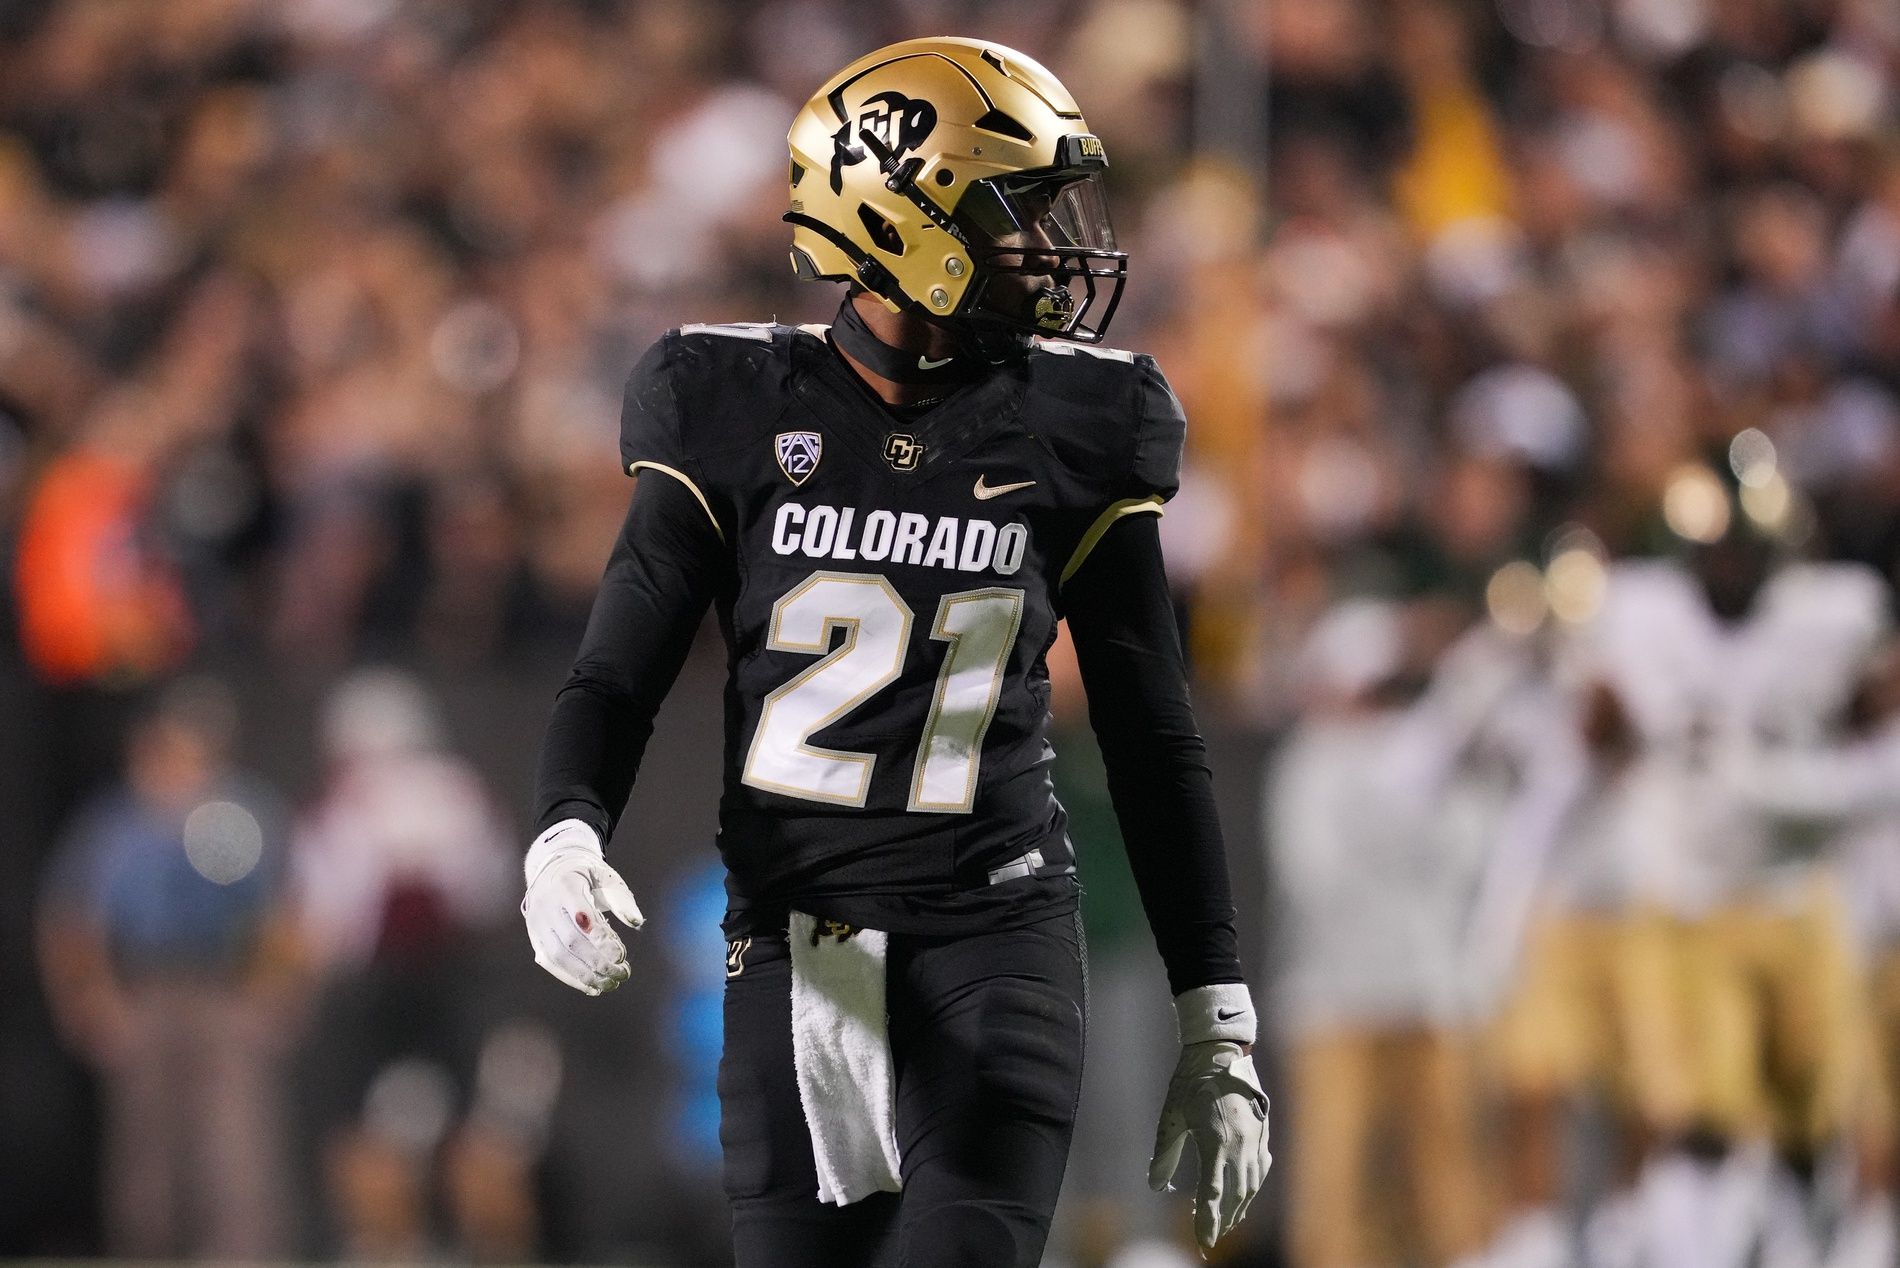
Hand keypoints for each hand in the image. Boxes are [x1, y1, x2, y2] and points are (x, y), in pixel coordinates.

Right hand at [521, 819, 643, 994]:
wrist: (553, 870)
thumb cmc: (587, 876)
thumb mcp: (606, 877)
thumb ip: (622, 898)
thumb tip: (636, 922)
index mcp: (565, 884)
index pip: (582, 916)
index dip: (602, 938)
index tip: (622, 954)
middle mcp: (545, 905)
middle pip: (571, 941)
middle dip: (599, 962)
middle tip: (624, 973)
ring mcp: (536, 923)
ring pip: (559, 956)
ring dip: (587, 975)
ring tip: (612, 983)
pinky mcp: (535, 938)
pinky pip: (551, 963)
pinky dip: (572, 978)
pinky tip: (594, 987)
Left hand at [1148, 985, 1272, 1253]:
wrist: (1221, 1051)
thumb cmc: (1191, 1082)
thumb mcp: (1171, 1117)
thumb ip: (1164, 1154)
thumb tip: (1155, 1184)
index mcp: (1216, 1141)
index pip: (1213, 1194)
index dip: (1208, 1222)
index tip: (1203, 1243)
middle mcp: (1240, 1144)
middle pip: (1236, 1196)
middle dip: (1224, 1221)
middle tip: (1211, 1237)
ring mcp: (1255, 1138)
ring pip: (1252, 1185)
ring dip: (1240, 1207)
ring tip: (1226, 1222)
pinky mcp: (1263, 1131)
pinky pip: (1261, 1168)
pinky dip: (1252, 1186)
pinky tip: (1245, 1193)